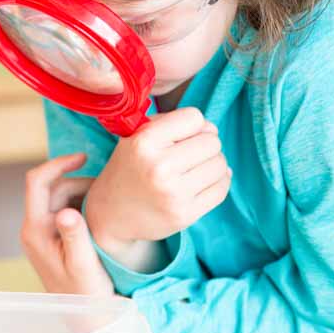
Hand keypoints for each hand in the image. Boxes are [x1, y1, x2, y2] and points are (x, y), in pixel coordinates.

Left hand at [19, 153, 113, 296]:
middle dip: (80, 183)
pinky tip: (102, 216)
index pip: (37, 182)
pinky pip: (67, 210)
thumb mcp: (83, 265)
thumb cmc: (85, 294)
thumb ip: (75, 236)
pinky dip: (84, 206)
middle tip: (108, 193)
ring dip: (84, 195)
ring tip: (107, 207)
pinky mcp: (54, 237)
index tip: (84, 157)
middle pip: (54, 188)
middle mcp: (34, 228)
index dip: (58, 164)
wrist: (87, 317)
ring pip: (62, 197)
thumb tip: (67, 212)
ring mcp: (43, 232)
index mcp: (36, 230)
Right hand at [84, 107, 230, 261]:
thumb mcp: (136, 136)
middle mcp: (159, 167)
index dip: (194, 124)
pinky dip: (219, 181)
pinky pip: (221, 188)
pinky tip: (203, 181)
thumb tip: (212, 130)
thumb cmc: (129, 168)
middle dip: (206, 144)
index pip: (194, 118)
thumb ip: (170, 123)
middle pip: (211, 142)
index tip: (186, 135)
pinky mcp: (185, 214)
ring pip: (220, 165)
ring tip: (196, 168)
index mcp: (143, 142)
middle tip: (191, 154)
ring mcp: (173, 193)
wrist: (111, 214)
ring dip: (213, 163)